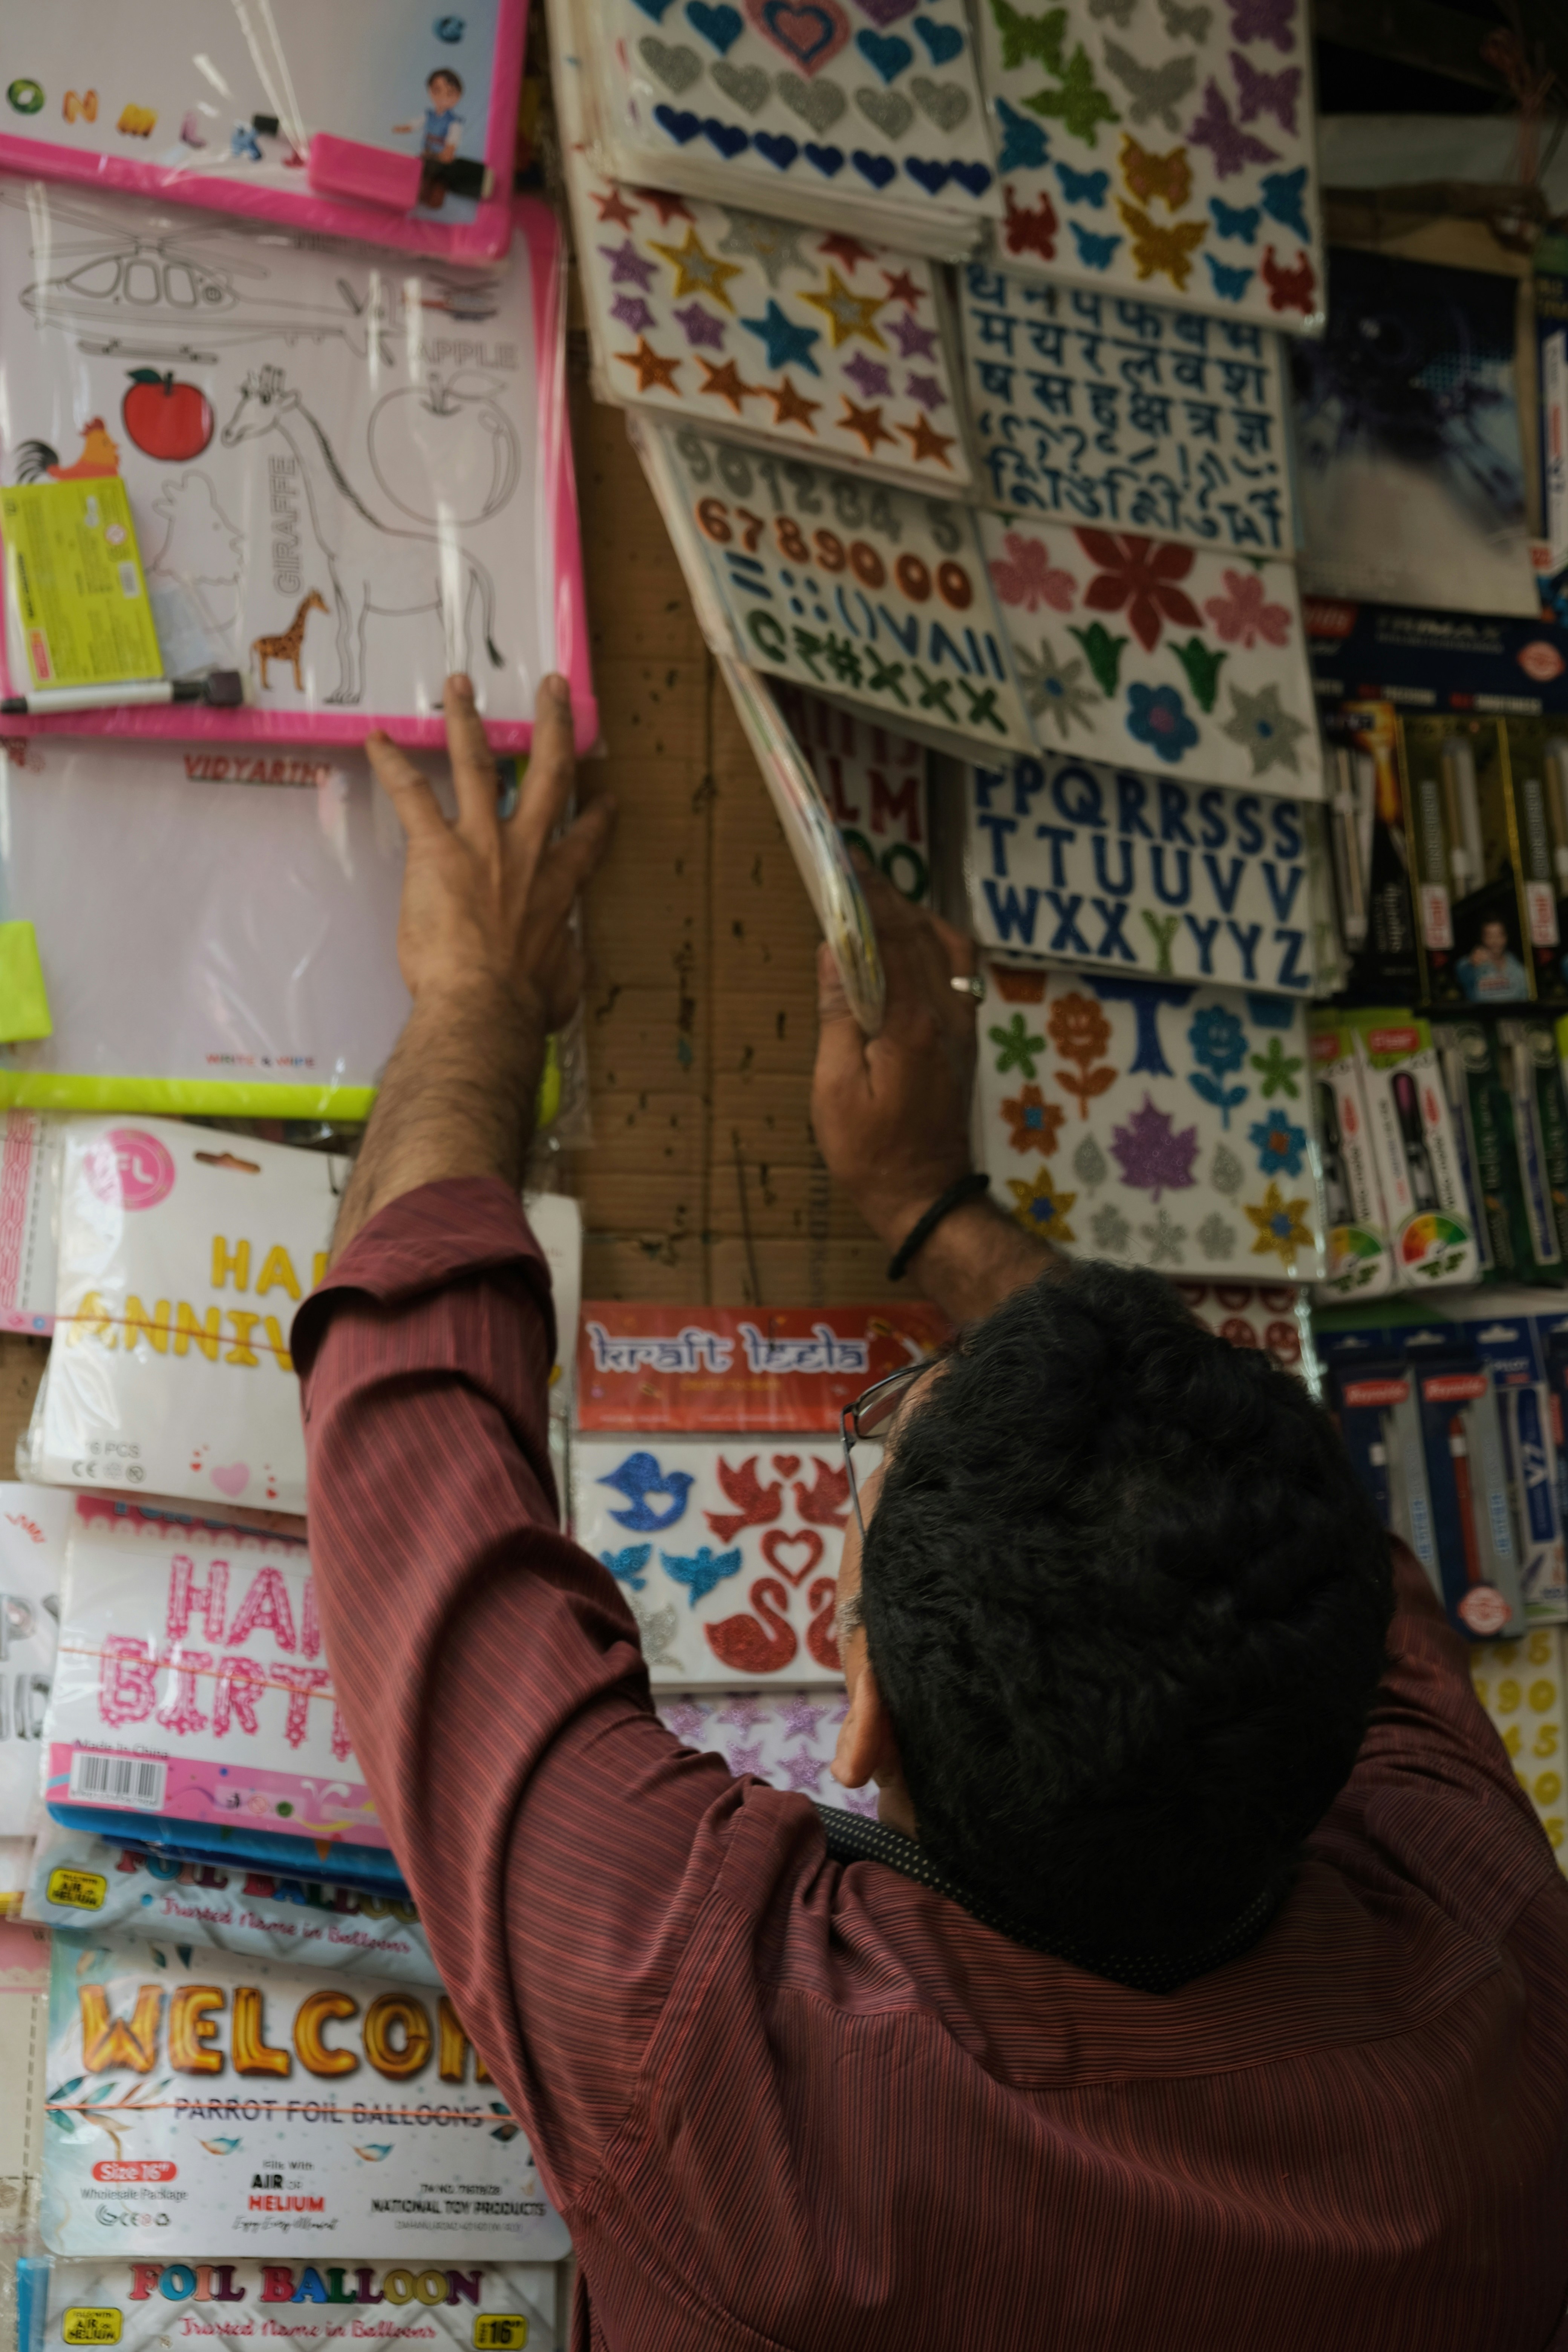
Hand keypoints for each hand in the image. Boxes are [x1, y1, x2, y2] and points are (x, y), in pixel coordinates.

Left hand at [366, 672, 613, 1030]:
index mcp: (558, 887)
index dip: (598, 818)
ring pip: (479, 765)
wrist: (485, 1007)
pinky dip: (393, 765)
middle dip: (554, 726)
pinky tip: (376, 739)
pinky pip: (414, 794)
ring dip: (469, 721)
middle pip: (548, 774)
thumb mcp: (562, 986)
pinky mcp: (437, 850)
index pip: (585, 841)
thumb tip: (564, 963)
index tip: (605, 799)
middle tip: (554, 689)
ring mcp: (482, 844)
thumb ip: (565, 964)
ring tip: (460, 684)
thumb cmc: (522, 1007)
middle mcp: (527, 851)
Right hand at [811, 860, 978, 1251]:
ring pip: (950, 949)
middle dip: (888, 896)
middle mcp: (945, 1016)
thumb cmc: (870, 1153)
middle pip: (920, 934)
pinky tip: (912, 945)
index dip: (870, 895)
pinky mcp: (965, 1041)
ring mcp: (962, 1027)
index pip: (891, 938)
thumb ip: (838, 1016)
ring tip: (882, 903)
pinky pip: (959, 974)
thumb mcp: (835, 1089)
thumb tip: (833, 952)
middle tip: (857, 869)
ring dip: (916, 917)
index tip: (848, 862)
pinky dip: (936, 945)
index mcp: (910, 1023)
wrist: (925, 1197)